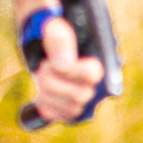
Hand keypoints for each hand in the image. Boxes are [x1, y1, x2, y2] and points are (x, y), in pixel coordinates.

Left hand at [19, 3, 105, 125]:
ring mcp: (87, 95)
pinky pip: (63, 117)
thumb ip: (59, 39)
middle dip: (53, 82)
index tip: (50, 63)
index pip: (94, 74)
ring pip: (72, 109)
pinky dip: (47, 106)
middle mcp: (100, 78)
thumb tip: (64, 65)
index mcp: (101, 55)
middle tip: (42, 66)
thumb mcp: (51, 25)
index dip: (71, 72)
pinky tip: (42, 92)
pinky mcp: (74, 106)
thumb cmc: (50, 27)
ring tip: (41, 75)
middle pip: (81, 96)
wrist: (41, 36)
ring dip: (48, 93)